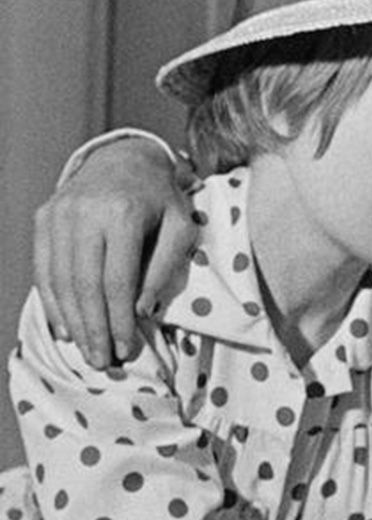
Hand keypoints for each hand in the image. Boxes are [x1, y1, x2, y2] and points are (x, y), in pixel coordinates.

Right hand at [33, 136, 198, 367]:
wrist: (125, 158)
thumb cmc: (161, 199)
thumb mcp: (180, 227)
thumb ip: (163, 268)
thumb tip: (142, 312)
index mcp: (122, 214)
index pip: (116, 281)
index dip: (119, 320)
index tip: (126, 349)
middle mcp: (84, 213)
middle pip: (84, 285)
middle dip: (94, 328)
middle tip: (102, 362)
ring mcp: (58, 214)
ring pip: (59, 280)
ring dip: (72, 321)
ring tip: (86, 351)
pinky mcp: (44, 218)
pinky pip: (43, 267)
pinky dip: (51, 301)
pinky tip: (64, 327)